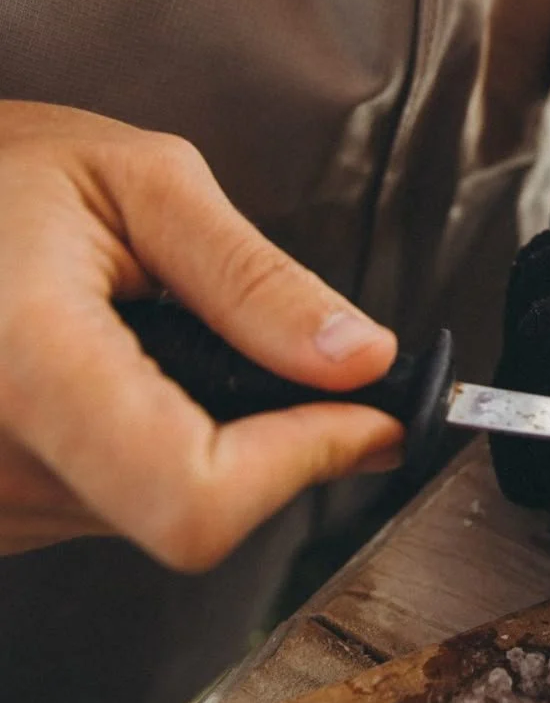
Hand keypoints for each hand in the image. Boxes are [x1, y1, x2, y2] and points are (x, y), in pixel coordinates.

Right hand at [0, 103, 402, 565]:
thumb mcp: (141, 182)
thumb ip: (257, 281)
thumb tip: (361, 361)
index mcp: (25, 360)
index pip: (196, 496)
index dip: (302, 463)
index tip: (363, 416)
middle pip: (190, 513)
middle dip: (264, 444)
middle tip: (269, 357)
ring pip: (155, 520)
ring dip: (197, 445)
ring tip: (152, 348)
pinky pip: (104, 512)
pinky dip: (143, 457)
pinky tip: (111, 383)